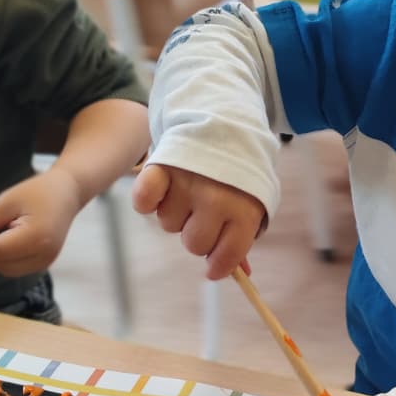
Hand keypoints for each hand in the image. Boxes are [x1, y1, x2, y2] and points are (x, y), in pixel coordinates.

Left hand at [0, 166, 82, 276]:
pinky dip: (2, 259)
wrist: (67, 194)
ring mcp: (44, 263)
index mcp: (35, 238)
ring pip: (5, 270)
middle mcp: (42, 256)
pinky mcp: (43, 264)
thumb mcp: (7, 200)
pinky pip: (14, 268)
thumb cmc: (39, 192)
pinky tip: (3, 240)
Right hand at [132, 164, 264, 279]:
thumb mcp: (252, 201)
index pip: (228, 255)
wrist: (223, 121)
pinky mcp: (161, 168)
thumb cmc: (237, 174)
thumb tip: (241, 274)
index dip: (219, 266)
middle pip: (194, 244)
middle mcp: (216, 199)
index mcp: (244, 210)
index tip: (213, 267)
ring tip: (187, 190)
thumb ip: (243, 237)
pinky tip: (161, 190)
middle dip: (197, 236)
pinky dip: (147, 200)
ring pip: (169, 224)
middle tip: (202, 215)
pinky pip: (144, 202)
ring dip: (175, 213)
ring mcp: (187, 184)